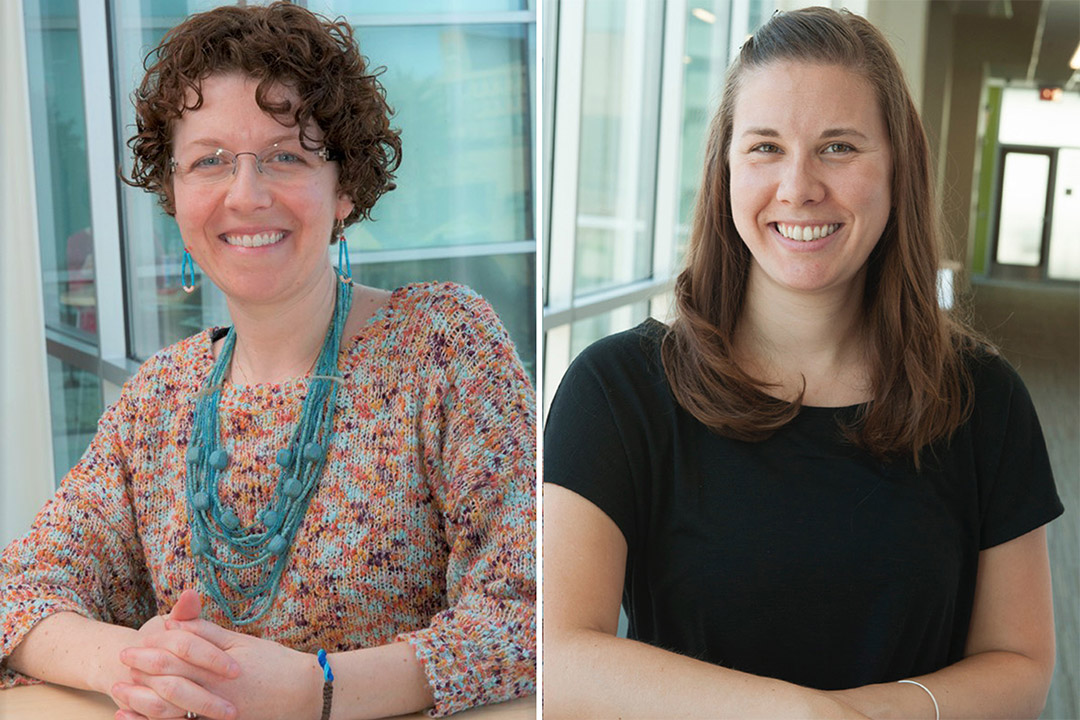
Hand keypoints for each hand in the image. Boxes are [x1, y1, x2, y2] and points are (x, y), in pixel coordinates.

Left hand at [118, 592, 321, 719]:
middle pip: (165, 682)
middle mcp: (211, 692)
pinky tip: (143, 718)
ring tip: (122, 694)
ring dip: (141, 702)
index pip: (173, 657)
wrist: (303, 694)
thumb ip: (206, 634)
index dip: (149, 651)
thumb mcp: (242, 642)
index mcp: (215, 667)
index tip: (131, 646)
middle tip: (120, 665)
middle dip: (140, 673)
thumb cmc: (274, 663)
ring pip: (167, 710)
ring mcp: (212, 713)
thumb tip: (175, 624)